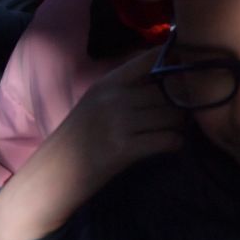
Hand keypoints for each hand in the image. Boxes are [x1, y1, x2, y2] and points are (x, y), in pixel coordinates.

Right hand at [0, 48, 186, 239]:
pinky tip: (170, 148)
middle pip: (170, 90)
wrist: (47, 181)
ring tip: (173, 132)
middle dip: (183, 103)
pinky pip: (168, 140)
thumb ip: (127, 88)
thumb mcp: (95, 104)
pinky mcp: (122, 150)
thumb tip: (172, 76)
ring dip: (180, 125)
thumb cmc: (75, 143)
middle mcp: (113, 97)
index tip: (192, 71)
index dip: (178, 60)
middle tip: (183, 117)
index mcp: (108, 83)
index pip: (152, 58)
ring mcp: (117, 122)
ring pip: (173, 115)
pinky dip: (175, 144)